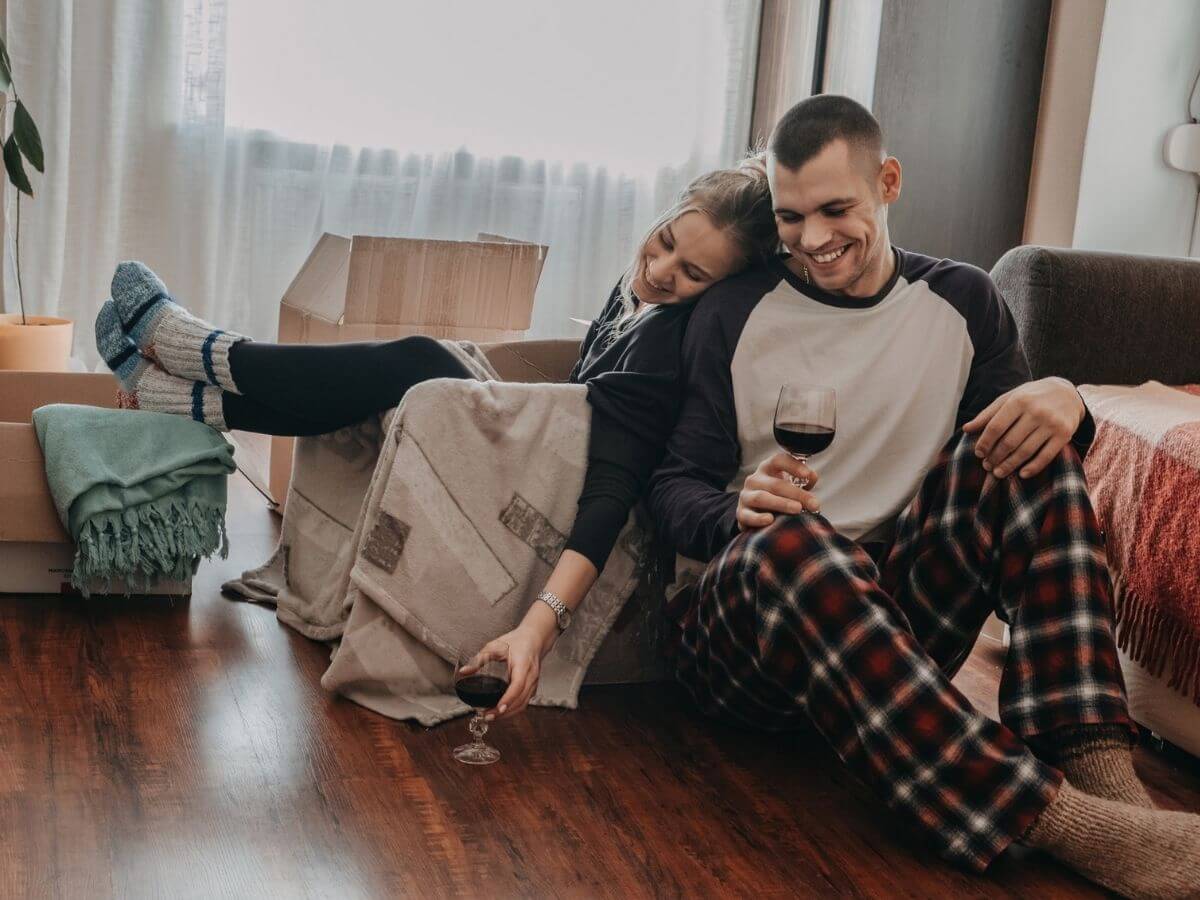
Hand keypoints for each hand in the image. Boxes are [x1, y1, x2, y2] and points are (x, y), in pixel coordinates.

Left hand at [463, 624, 549, 721]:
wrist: (534, 638)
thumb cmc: (516, 641)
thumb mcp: (496, 646)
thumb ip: (479, 658)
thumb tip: (464, 671)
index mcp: (523, 665)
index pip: (517, 686)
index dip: (508, 699)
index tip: (497, 708)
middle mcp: (531, 676)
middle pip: (520, 700)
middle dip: (504, 711)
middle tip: (487, 716)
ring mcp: (534, 683)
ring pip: (523, 704)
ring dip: (508, 713)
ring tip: (491, 716)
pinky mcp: (533, 687)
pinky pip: (524, 702)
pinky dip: (513, 709)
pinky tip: (501, 711)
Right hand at [737, 451, 821, 530]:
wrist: (755, 513)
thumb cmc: (778, 496)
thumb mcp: (790, 485)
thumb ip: (803, 481)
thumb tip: (812, 477)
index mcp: (768, 468)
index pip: (779, 460)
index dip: (793, 466)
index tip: (807, 475)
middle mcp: (755, 480)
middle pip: (775, 484)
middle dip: (797, 494)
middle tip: (814, 504)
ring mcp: (746, 496)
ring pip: (761, 498)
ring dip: (781, 503)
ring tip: (797, 509)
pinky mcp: (741, 513)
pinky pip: (748, 515)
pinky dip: (758, 518)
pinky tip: (770, 520)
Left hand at [962, 377, 1084, 478]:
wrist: (1068, 393)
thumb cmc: (1032, 396)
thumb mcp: (1010, 398)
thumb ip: (988, 414)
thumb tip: (966, 429)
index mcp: (1019, 400)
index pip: (996, 427)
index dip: (985, 443)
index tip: (978, 453)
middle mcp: (1036, 411)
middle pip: (1009, 442)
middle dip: (995, 457)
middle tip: (987, 466)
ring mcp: (1052, 424)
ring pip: (1026, 451)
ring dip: (1010, 465)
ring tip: (998, 472)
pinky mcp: (1065, 434)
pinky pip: (1046, 456)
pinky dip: (1033, 467)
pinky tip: (1022, 474)